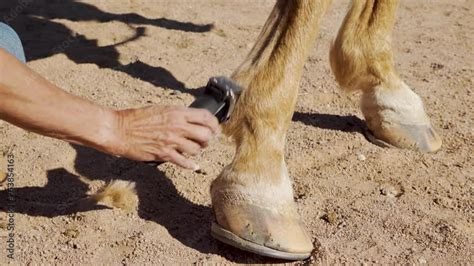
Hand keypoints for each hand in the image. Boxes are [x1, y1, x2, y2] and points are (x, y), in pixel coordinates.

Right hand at [103, 106, 219, 169]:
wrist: (118, 129)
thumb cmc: (136, 118)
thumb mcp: (160, 110)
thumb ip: (177, 115)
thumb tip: (190, 121)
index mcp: (177, 113)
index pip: (206, 117)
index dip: (214, 124)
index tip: (215, 128)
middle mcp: (177, 126)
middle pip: (206, 135)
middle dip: (208, 139)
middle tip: (204, 141)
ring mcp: (171, 141)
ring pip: (196, 149)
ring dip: (197, 151)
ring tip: (192, 150)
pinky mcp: (164, 154)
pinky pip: (184, 162)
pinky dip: (190, 165)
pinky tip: (193, 165)